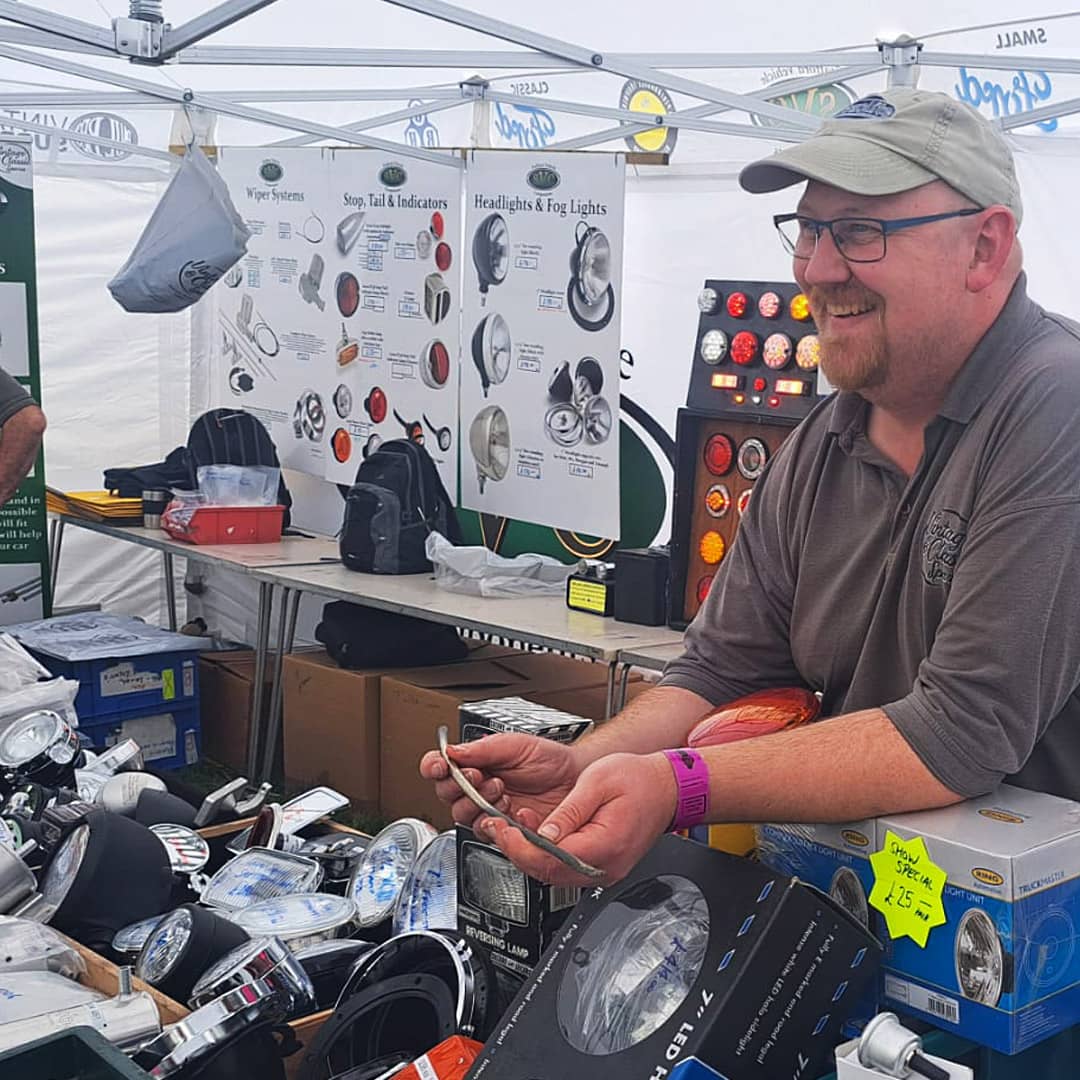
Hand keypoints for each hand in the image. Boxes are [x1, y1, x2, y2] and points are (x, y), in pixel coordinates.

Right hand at [419, 732, 581, 828]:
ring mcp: (490, 811)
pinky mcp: (504, 831)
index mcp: (476, 764)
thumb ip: (483, 749)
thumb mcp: (516, 745)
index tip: (441, 764)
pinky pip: (488, 833)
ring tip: (500, 789)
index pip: (441, 766)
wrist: (577, 780)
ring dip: (478, 802)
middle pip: (446, 794)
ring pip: (463, 815)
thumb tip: (453, 751)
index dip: (435, 766)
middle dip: (459, 784)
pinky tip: (511, 809)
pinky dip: (497, 821)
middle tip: (478, 775)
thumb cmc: (550, 760)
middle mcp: (478, 788)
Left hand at [482, 752, 677, 886]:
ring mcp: (604, 871)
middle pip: (548, 873)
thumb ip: (568, 811)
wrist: (667, 788)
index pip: (550, 859)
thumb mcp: (598, 782)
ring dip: (528, 854)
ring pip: (554, 874)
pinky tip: (534, 836)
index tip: (501, 828)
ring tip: (509, 829)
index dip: (519, 846)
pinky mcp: (602, 866)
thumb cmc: (639, 780)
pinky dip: (545, 855)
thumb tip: (542, 833)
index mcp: (604, 846)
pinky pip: (566, 868)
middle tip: (496, 827)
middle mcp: (605, 867)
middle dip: (516, 851)